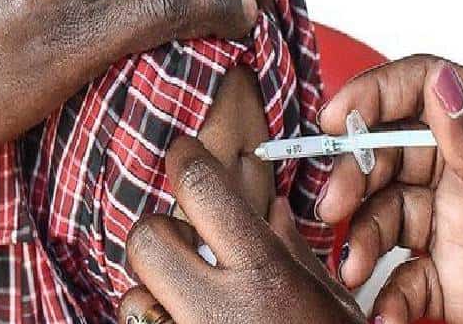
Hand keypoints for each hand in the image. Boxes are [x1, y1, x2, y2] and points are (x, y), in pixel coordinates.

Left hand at [119, 137, 363, 323]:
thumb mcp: (331, 305)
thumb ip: (292, 252)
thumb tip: (272, 209)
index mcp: (266, 277)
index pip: (201, 188)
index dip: (185, 159)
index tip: (183, 154)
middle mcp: (221, 311)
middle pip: (146, 237)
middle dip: (160, 235)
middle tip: (186, 247)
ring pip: (132, 297)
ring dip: (151, 297)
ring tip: (188, 309)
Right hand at [318, 56, 462, 323]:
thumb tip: (439, 83)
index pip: (426, 90)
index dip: (374, 96)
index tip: (336, 121)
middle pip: (391, 153)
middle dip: (356, 177)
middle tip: (335, 206)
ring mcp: (462, 228)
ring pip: (386, 215)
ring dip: (362, 238)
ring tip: (356, 267)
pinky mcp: (455, 283)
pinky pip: (401, 277)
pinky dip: (384, 293)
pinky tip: (386, 307)